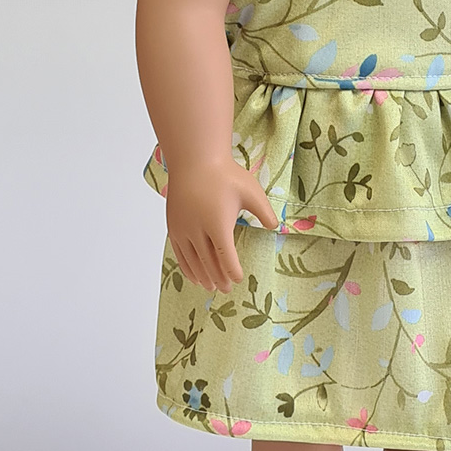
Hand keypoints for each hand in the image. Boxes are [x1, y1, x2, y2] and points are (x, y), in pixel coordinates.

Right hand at [164, 157, 279, 292]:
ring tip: (211, 287)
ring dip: (203, 276)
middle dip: (218, 278)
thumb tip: (276, 227)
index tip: (238, 278)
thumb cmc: (225, 175)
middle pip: (208, 262)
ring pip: (193, 261)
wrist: (194, 160)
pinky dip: (187, 267)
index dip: (232, 270)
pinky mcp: (173, 226)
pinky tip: (194, 275)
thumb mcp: (251, 191)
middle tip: (227, 289)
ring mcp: (183, 229)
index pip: (225, 256)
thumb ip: (265, 212)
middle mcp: (198, 230)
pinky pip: (179, 253)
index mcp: (218, 223)